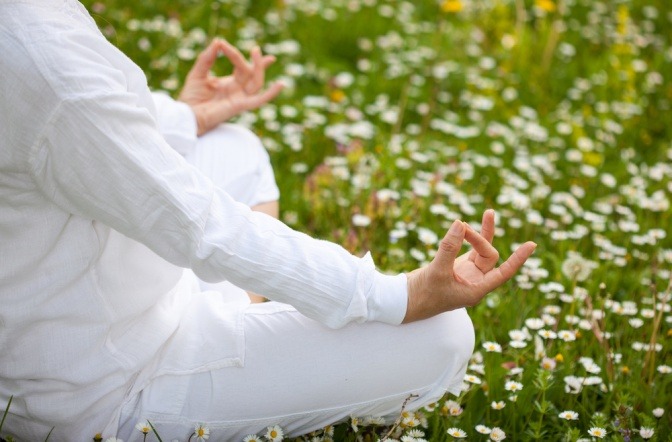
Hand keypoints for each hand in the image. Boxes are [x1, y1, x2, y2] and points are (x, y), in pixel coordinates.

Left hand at [179, 38, 283, 135]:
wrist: (186, 116)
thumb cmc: (190, 99)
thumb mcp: (198, 73)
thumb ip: (207, 58)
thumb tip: (217, 41)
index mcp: (229, 84)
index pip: (244, 69)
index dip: (250, 59)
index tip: (247, 47)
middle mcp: (237, 91)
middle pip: (251, 74)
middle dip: (255, 61)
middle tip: (255, 48)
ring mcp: (239, 99)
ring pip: (256, 83)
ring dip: (259, 68)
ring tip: (256, 53)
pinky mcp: (239, 107)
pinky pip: (259, 101)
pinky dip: (270, 94)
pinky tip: (281, 84)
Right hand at [403, 209, 535, 322]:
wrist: (405, 302)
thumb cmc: (423, 295)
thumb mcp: (437, 271)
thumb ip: (449, 247)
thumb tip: (459, 223)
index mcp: (476, 290)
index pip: (504, 273)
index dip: (518, 259)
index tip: (532, 245)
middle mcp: (475, 282)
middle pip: (488, 256)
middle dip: (478, 239)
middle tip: (460, 226)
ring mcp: (466, 274)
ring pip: (481, 251)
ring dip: (481, 234)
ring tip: (490, 212)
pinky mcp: (455, 267)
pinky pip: (468, 249)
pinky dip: (467, 237)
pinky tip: (465, 226)